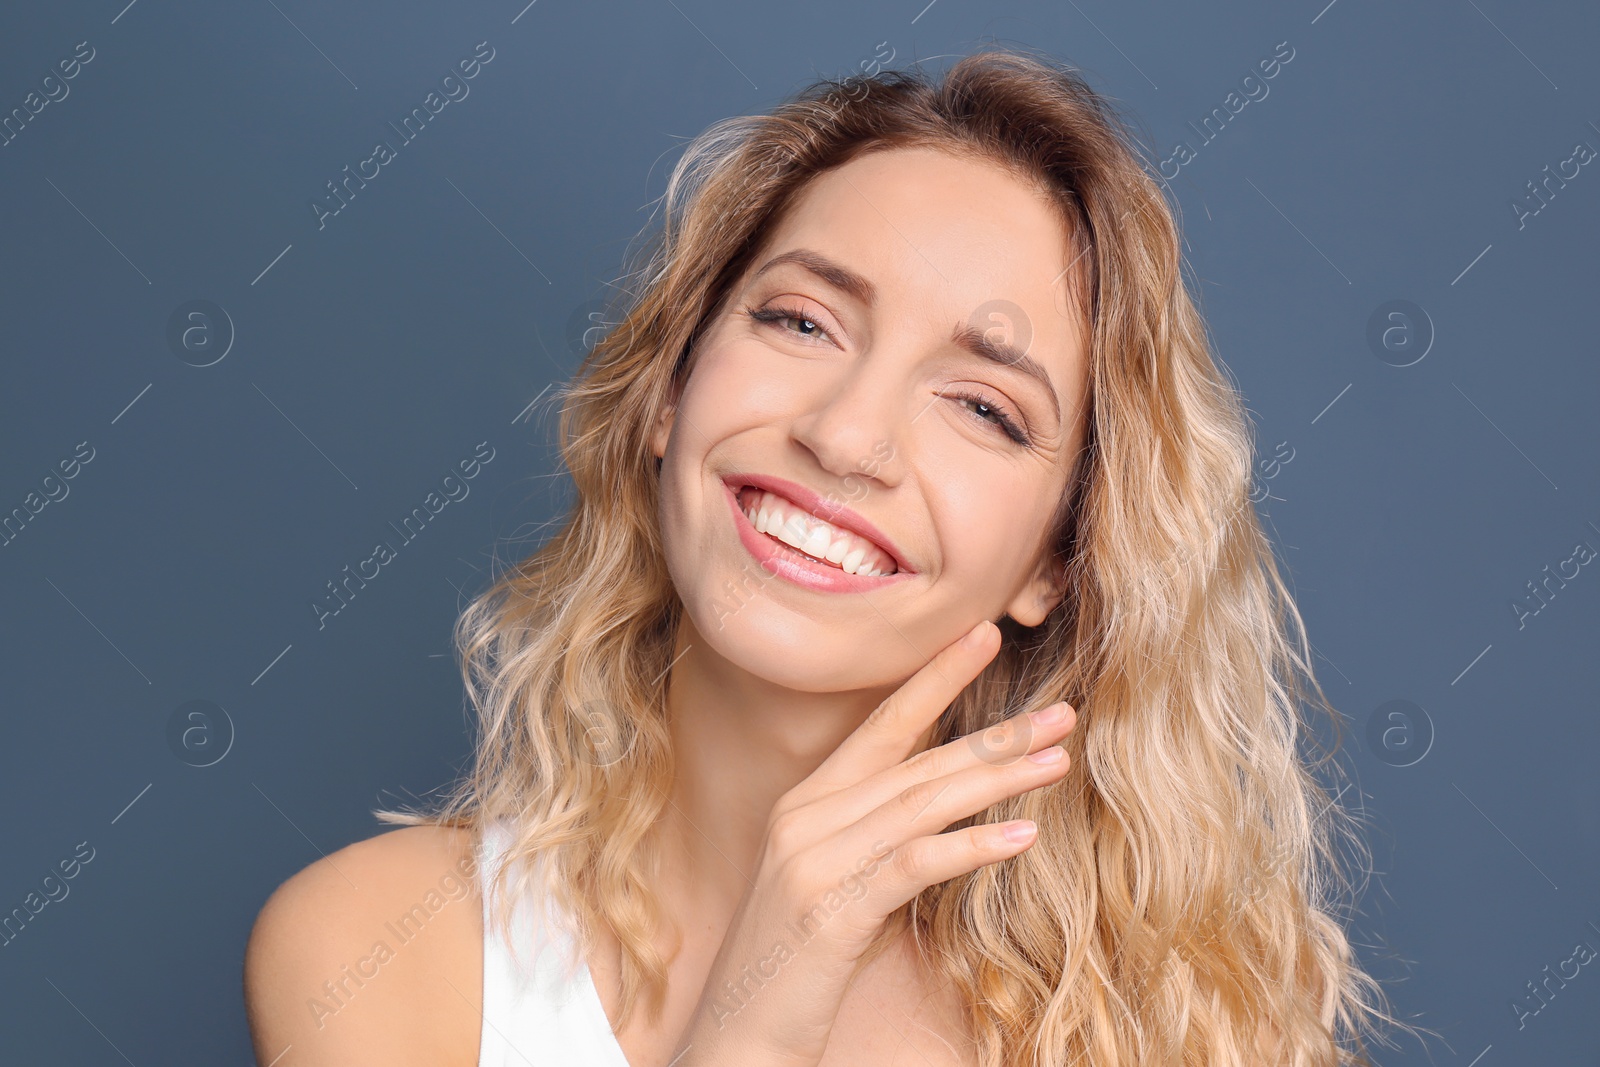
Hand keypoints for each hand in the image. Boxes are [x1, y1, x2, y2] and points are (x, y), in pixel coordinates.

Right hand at [667, 619, 1076, 1066]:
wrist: (742, 1037)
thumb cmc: (799, 965)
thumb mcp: (837, 885)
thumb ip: (880, 839)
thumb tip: (950, 812)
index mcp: (807, 803)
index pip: (882, 724)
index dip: (936, 678)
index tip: (986, 635)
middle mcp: (807, 818)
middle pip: (915, 760)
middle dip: (993, 733)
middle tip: (1060, 713)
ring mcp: (814, 860)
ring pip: (921, 803)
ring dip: (997, 780)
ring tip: (1057, 763)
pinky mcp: (831, 909)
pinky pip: (914, 864)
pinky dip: (972, 847)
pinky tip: (1022, 837)